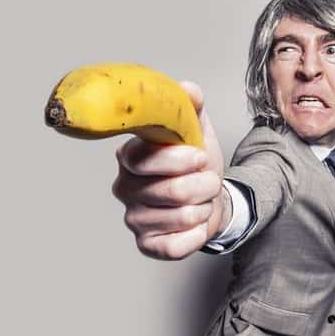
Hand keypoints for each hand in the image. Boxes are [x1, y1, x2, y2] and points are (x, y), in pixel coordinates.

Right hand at [111, 81, 225, 259]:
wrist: (210, 198)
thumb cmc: (196, 163)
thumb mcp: (196, 128)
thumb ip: (190, 106)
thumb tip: (186, 89)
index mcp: (129, 156)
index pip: (145, 159)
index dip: (180, 159)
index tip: (201, 156)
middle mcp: (124, 188)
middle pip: (173, 190)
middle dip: (204, 185)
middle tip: (207, 180)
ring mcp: (133, 218)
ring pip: (181, 217)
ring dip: (204, 207)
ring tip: (200, 199)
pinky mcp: (146, 245)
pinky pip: (175, 246)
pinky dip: (196, 235)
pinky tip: (195, 224)